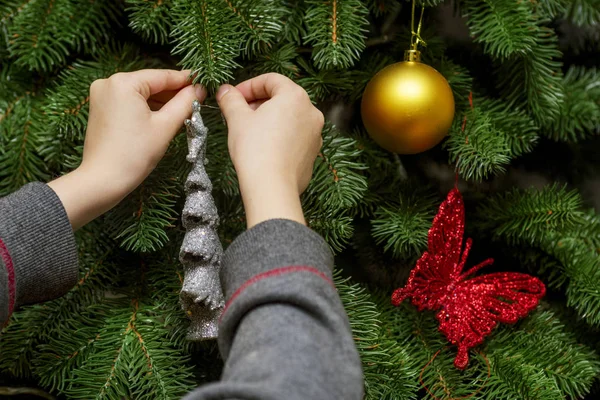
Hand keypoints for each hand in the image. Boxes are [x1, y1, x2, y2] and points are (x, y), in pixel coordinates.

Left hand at [49, 69, 205, 229]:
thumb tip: (200, 89)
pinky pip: (129, 102)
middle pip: (150, 84)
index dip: (186, 80)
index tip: (204, 83)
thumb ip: (185, 103)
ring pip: (140, 94)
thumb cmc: (135, 154)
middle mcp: (108, 83)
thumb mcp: (165, 126)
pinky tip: (164, 117)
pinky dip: (146, 108)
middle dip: (173, 93)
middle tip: (198, 100)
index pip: (162, 76)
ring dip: (161, 102)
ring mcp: (101, 96)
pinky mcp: (100, 109)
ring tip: (185, 110)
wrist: (102, 181)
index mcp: (123, 82)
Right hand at [216, 73, 323, 227]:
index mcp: (295, 97)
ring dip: (269, 119)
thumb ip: (231, 100)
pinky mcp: (312, 153)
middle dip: (258, 103)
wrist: (272, 188)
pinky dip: (280, 135)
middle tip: (239, 113)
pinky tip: (263, 147)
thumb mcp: (237, 119)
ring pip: (290, 118)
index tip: (234, 96)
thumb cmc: (256, 150)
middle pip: (282, 98)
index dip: (249, 86)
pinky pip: (295, 136)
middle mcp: (311, 112)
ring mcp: (315, 134)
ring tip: (249, 131)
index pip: (271, 80)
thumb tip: (225, 91)